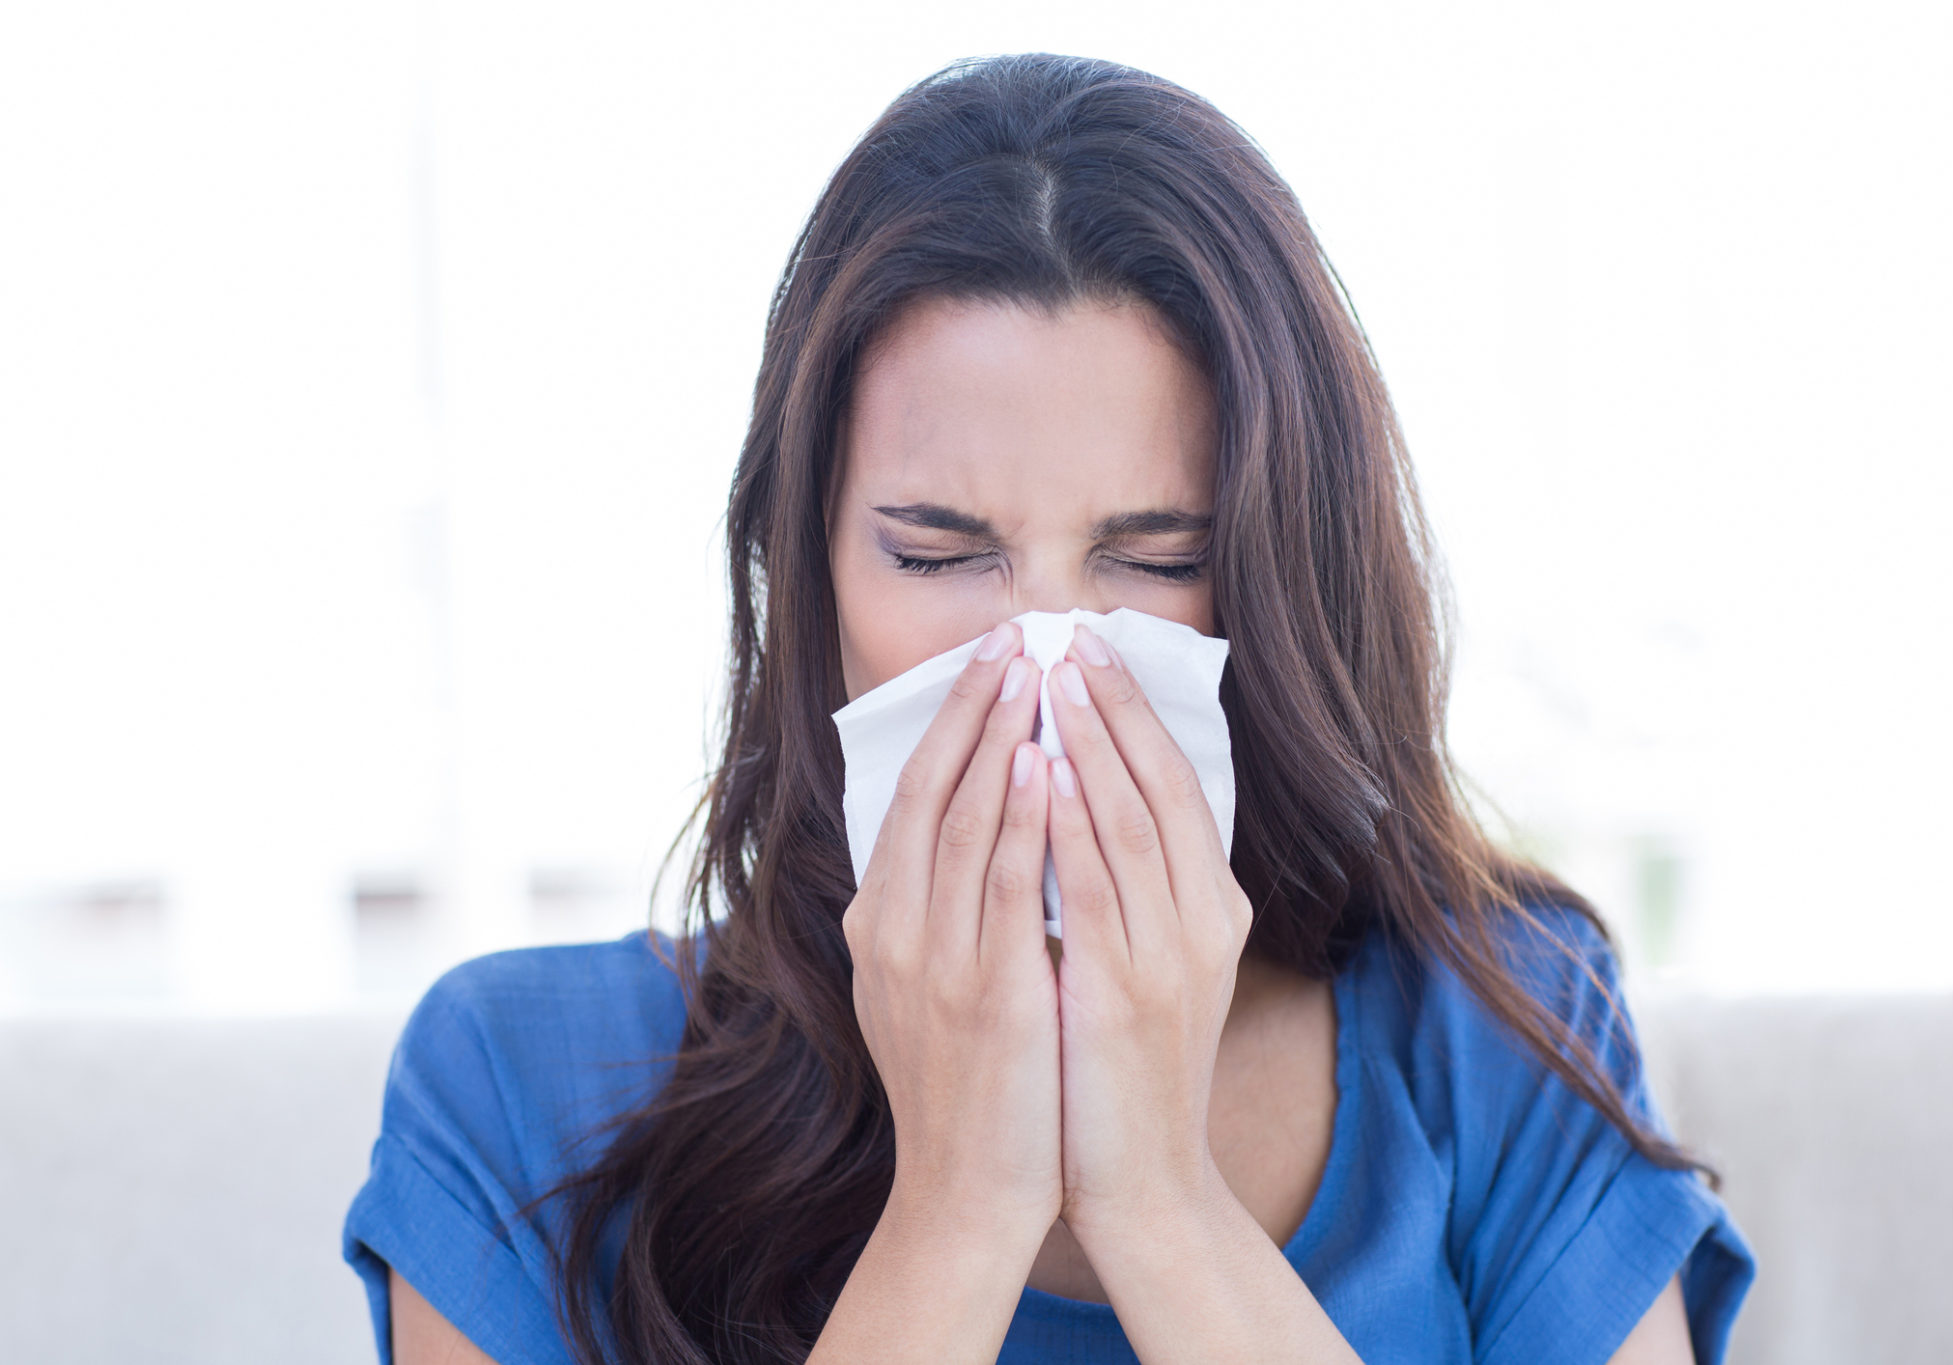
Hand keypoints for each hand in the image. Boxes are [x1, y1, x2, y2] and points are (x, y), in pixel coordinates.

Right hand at [839, 620, 1062, 1231]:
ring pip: (962, 821)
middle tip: (1008, 635)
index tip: (983, 661)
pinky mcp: (985, 991)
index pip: (909, 798)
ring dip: (998, 736)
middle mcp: (893, 931)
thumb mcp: (925, 989)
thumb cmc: (966, 1089)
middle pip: (928, 791)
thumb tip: (965, 836)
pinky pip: (1004, 883)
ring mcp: (934, 960)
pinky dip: (1021, 816)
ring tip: (1030, 668)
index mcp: (879, 926)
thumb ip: (934, 913)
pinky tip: (1045, 761)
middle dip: (970, 707)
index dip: (947, 724)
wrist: (968, 1193)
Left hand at [1042, 621, 1253, 1241]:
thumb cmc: (1126, 1072)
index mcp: (1212, 911)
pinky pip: (1092, 889)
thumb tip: (1081, 806)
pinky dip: (1067, 823)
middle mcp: (1202, 922)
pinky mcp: (1121, 992)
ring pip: (1130, 823)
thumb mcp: (1148, 968)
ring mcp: (1167, 957)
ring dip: (1090, 745)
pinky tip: (1039, 772)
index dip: (1137, 717)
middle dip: (1115, 709)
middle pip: (1161, 789)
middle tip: (1073, 640)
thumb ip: (1129, 894)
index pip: (1180, 788)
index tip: (1096, 655)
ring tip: (1054, 680)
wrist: (1141, 1181)